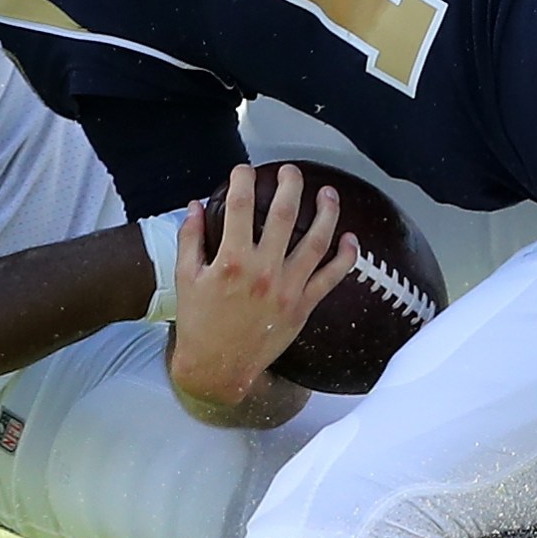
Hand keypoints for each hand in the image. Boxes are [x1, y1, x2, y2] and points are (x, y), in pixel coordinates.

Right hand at [166, 163, 357, 407]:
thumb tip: (194, 205)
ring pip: (316, 241)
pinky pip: (331, 277)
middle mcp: (263, 271)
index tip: (245, 170)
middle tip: (291, 171)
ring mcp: (287, 289)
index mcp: (231, 260)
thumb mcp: (186, 277)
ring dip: (327, 213)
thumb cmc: (199, 321)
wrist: (217, 367)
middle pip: (284, 215)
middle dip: (290, 185)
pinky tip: (350, 238)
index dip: (244, 180)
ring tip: (329, 193)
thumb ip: (190, 238)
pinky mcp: (302, 306)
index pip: (241, 206)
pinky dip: (345, 257)